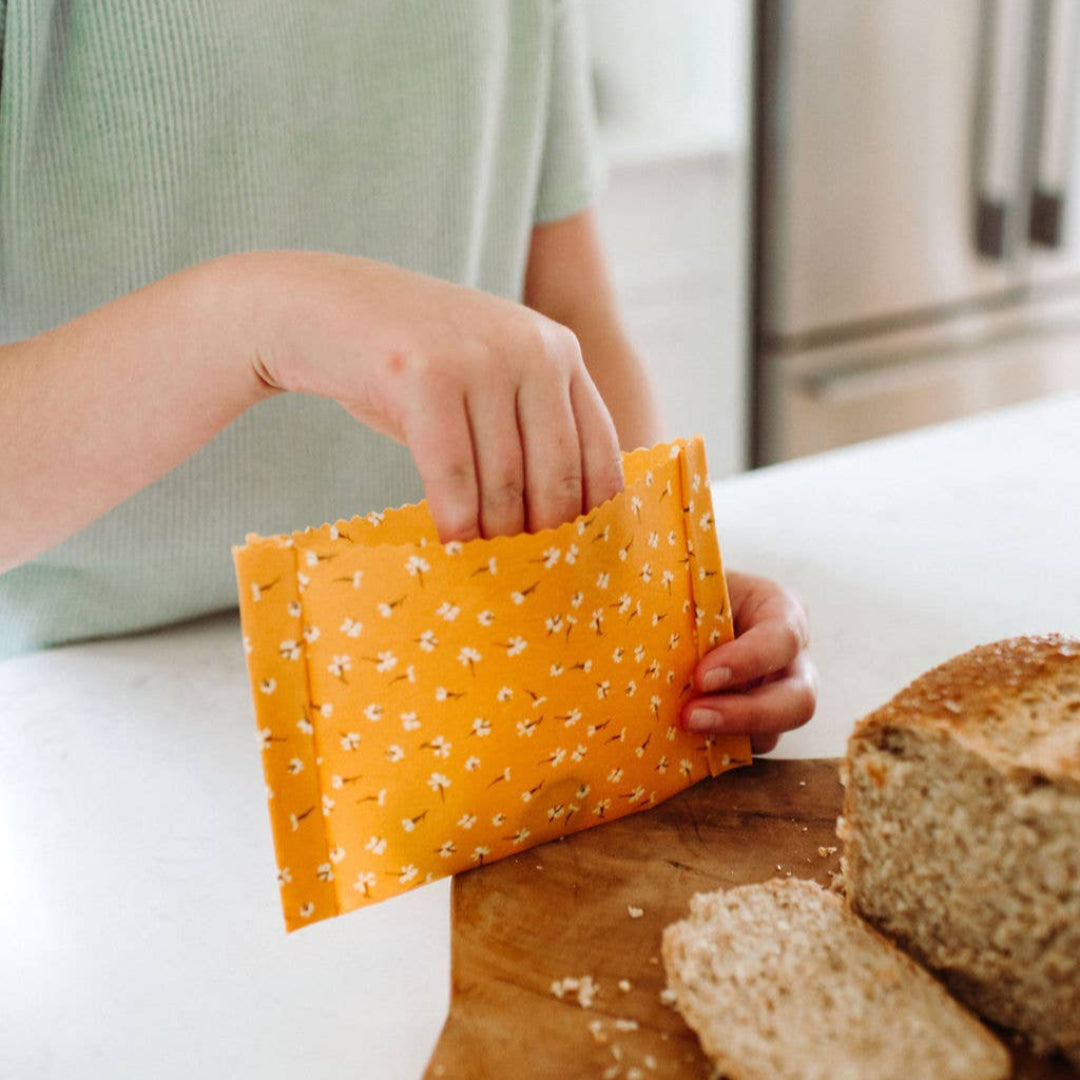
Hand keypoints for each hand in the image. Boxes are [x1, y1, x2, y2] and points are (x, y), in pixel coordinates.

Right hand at [235, 251, 623, 542]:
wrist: (323, 306)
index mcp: (560, 350)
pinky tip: (450, 545)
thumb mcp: (489, 379)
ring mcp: (479, 358)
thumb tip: (563, 525)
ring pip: (504, 481)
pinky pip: (451, 474)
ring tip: (486, 567)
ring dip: (494, 536)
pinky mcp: (424, 374)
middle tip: (526, 575)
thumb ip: (531, 429)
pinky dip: (453, 519)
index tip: (576, 557)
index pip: (601, 451)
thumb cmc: (412, 365)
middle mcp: (532, 348)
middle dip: (541, 535)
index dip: (591, 514)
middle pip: (557, 474)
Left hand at [681, 570, 817, 753]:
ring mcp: (776, 698)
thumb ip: (681, 599)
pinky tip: (677, 735)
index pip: (782, 638)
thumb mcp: (691, 582)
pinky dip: (711, 746)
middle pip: (798, 701)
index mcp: (781, 610)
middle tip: (690, 717)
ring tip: (678, 726)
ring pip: (771, 734)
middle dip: (746, 715)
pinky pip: (741, 749)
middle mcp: (791, 659)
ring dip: (724, 735)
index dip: (747, 661)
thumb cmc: (687, 590)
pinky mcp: (752, 726)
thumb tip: (645, 612)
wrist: (678, 610)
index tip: (701, 676)